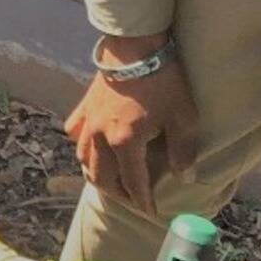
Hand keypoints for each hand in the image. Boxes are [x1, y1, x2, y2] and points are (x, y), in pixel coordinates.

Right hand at [64, 33, 198, 213]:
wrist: (135, 46)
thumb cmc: (163, 81)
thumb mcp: (183, 117)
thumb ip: (183, 151)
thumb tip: (184, 177)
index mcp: (126, 143)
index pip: (134, 182)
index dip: (144, 201)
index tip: (152, 213)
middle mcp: (101, 138)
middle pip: (102, 178)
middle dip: (117, 194)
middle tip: (132, 199)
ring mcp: (89, 123)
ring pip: (84, 160)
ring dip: (97, 175)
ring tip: (111, 180)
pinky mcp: (84, 108)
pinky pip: (75, 134)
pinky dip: (82, 146)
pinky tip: (91, 147)